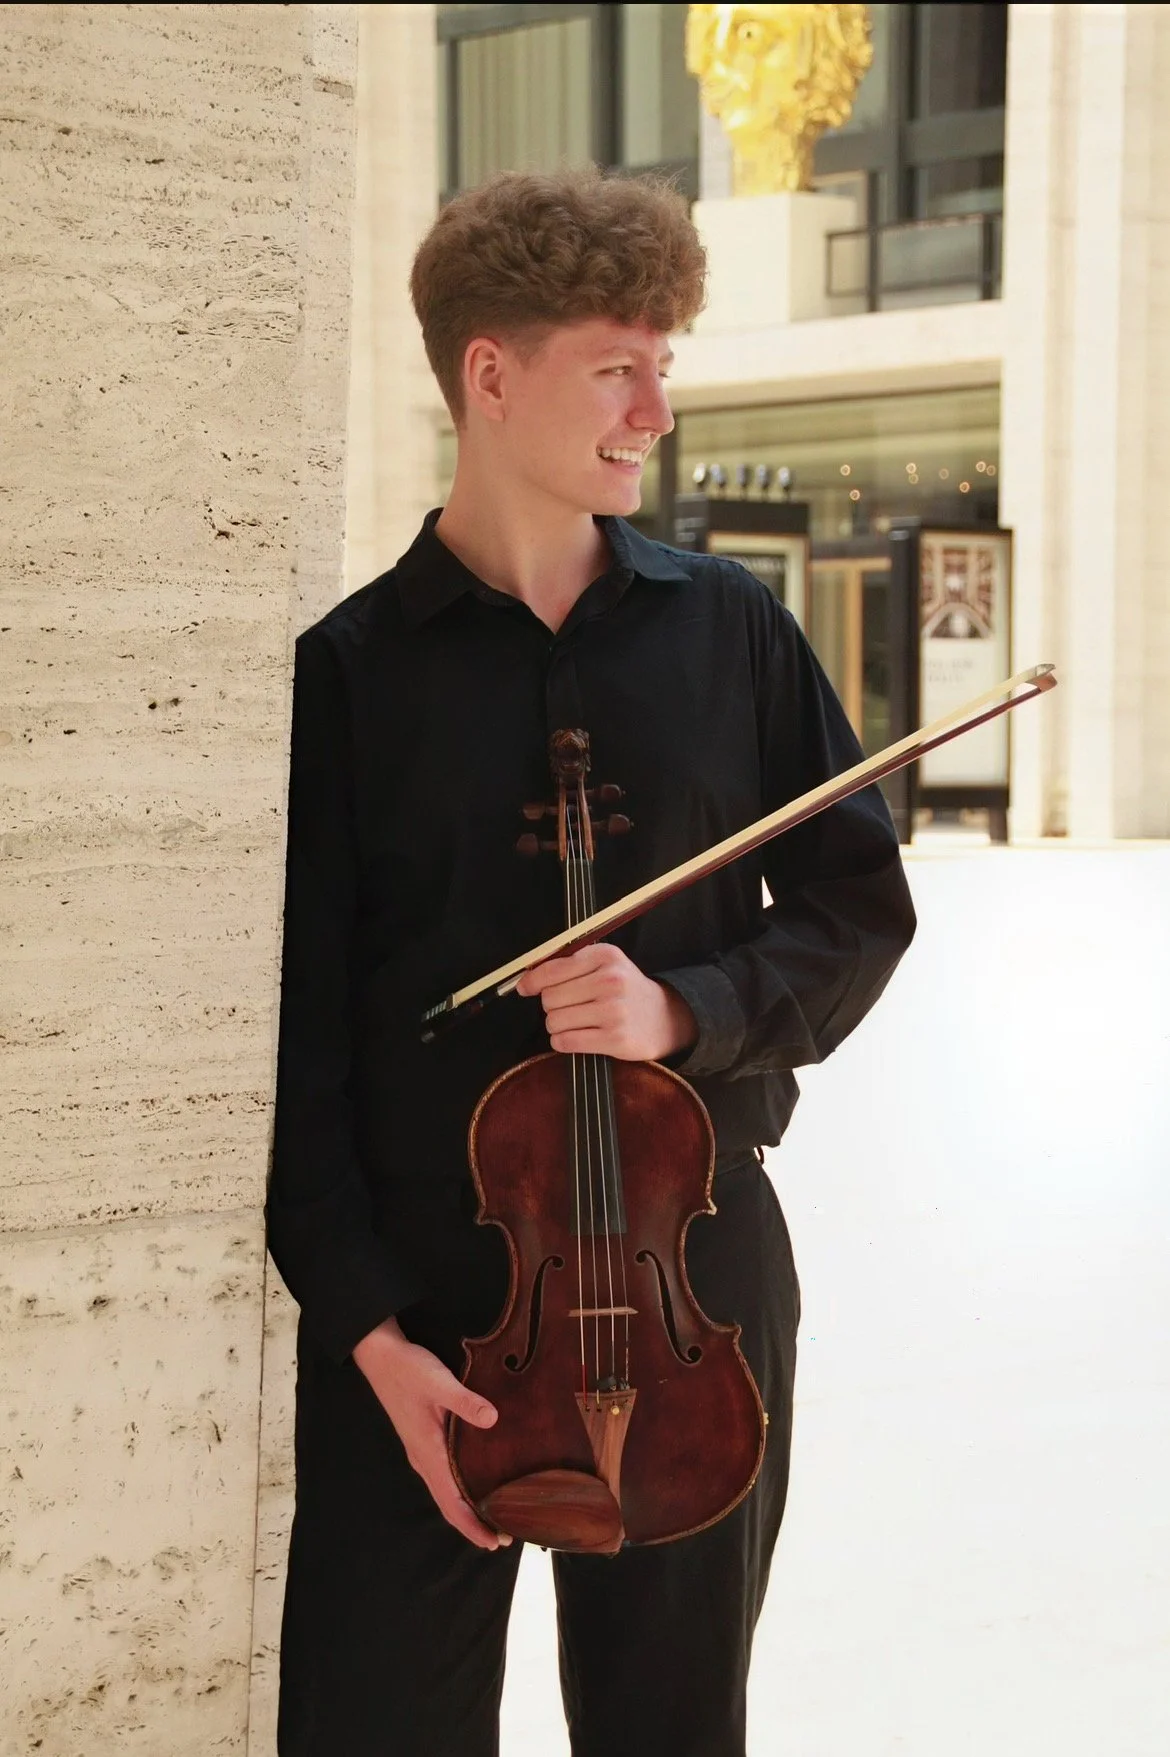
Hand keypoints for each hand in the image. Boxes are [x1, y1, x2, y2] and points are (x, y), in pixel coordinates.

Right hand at [352, 1318, 510, 1550]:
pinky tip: (473, 1487)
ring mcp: (420, 1451)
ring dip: (466, 1510)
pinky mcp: (422, 1440)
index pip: (452, 1501)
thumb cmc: (409, 1369)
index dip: (473, 1525)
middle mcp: (422, 1458)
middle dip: (473, 1525)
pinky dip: (458, 1492)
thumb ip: (466, 1402)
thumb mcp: (439, 1382)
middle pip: (448, 1504)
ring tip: (493, 1519)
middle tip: (502, 1539)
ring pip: (444, 1492)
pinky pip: (442, 1477)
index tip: (494, 1542)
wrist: (381, 1356)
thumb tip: (493, 1419)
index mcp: (427, 1451)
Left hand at [515, 943, 697, 1060]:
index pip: (552, 969)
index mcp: (605, 956)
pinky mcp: (615, 1039)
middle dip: (552, 1006)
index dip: (532, 981)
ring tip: (577, 1023)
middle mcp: (611, 980)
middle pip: (549, 998)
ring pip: (555, 1021)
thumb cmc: (625, 991)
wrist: (664, 1018)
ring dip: (558, 1026)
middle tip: (570, 1007)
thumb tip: (525, 981)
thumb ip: (568, 966)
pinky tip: (577, 1037)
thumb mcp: (604, 965)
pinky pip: (566, 1042)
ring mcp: (614, 1011)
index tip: (525, 988)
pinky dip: (563, 1042)